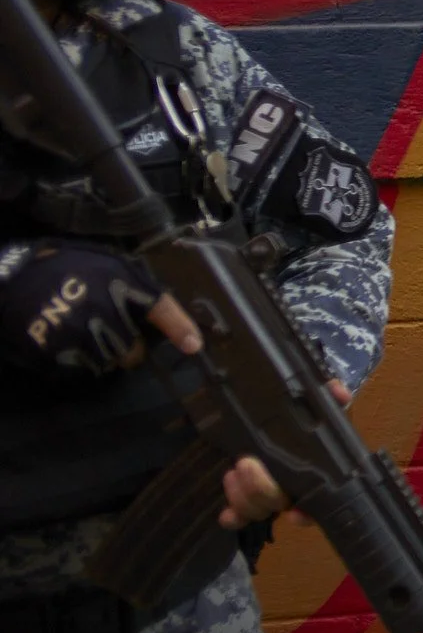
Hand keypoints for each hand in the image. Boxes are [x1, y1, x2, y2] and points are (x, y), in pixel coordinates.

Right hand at [1, 241, 200, 377]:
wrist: (17, 276)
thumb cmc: (70, 268)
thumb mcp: (109, 265)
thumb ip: (136, 288)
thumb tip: (165, 315)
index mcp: (120, 283)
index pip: (159, 307)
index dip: (180, 327)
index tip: (195, 346)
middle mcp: (104, 308)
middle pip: (134, 350)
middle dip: (127, 346)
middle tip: (110, 331)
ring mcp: (78, 331)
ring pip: (110, 362)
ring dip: (104, 355)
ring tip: (86, 332)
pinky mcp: (56, 348)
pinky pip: (83, 367)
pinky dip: (80, 359)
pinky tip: (68, 339)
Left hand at [219, 378, 352, 529]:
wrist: (265, 409)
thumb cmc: (302, 415)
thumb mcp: (319, 404)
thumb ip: (331, 397)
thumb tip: (339, 392)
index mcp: (314, 472)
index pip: (317, 502)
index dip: (306, 515)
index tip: (295, 512)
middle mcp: (293, 489)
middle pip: (279, 504)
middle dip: (261, 488)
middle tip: (246, 463)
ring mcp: (268, 494)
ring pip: (258, 510)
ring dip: (243, 496)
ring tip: (233, 471)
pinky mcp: (246, 495)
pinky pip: (240, 515)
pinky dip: (235, 518)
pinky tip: (227, 514)